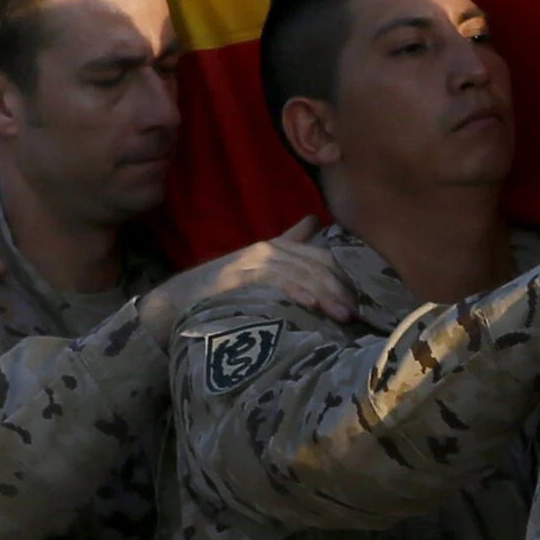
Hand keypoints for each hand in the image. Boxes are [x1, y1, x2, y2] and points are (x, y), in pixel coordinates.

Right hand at [152, 223, 361, 327]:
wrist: (179, 301)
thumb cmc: (224, 291)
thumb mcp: (260, 269)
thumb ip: (289, 246)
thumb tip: (314, 223)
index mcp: (278, 248)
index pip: (322, 258)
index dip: (344, 278)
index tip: (360, 302)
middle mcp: (270, 250)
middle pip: (317, 266)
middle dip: (340, 290)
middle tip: (356, 316)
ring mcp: (255, 262)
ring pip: (301, 274)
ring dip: (325, 296)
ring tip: (342, 316)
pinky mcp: (242, 276)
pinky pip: (276, 282)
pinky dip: (295, 292)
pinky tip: (311, 306)